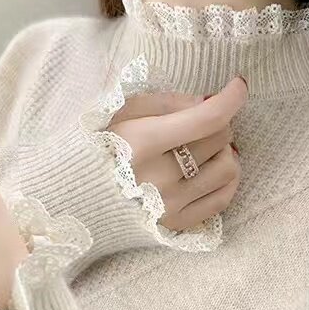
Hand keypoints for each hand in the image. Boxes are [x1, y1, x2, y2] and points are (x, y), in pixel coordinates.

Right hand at [108, 76, 246, 231]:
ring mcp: (170, 205)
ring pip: (228, 167)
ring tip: (203, 148)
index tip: (238, 85)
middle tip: (197, 123)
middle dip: (215, 123)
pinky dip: (225, 179)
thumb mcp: (119, 111)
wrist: (70, 199)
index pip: (206, 119)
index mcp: (141, 143)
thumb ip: (165, 102)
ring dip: (223, 151)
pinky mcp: (175, 224)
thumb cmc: (95, 148)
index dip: (231, 97)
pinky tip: (210, 169)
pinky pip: (223, 198)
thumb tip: (209, 101)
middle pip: (219, 138)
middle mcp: (159, 178)